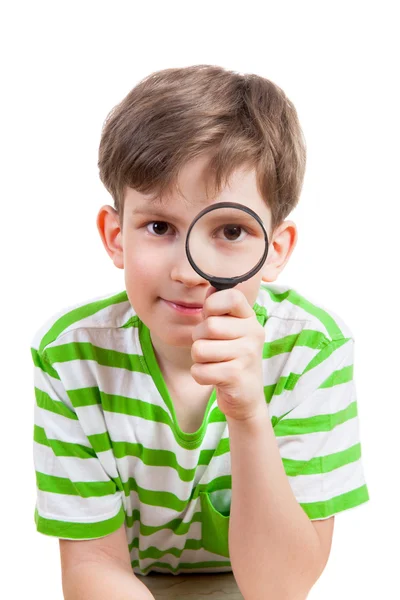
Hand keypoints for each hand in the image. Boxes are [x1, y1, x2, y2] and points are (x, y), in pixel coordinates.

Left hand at [190, 286, 265, 421]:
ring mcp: (247, 355)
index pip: (231, 296)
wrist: (246, 397)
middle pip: (208, 326)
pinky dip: (200, 376)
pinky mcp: (236, 376)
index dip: (212, 306)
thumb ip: (218, 310)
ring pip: (199, 349)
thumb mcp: (229, 331)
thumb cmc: (232, 359)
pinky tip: (215, 377)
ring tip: (214, 363)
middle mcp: (253, 333)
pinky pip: (200, 371)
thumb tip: (211, 288)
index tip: (212, 318)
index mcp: (250, 318)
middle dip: (199, 339)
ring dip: (199, 359)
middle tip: (212, 349)